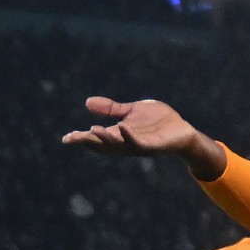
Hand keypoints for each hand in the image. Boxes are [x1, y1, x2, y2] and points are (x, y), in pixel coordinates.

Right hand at [62, 97, 227, 178]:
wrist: (182, 130)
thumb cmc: (157, 122)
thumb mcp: (131, 111)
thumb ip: (111, 108)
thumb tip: (87, 102)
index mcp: (118, 134)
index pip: (96, 138)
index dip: (82, 139)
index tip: (66, 138)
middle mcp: (125, 142)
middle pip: (103, 145)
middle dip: (87, 142)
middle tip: (72, 138)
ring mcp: (138, 145)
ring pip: (118, 145)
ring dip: (105, 139)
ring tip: (92, 131)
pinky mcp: (152, 146)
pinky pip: (138, 143)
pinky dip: (129, 136)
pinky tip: (122, 128)